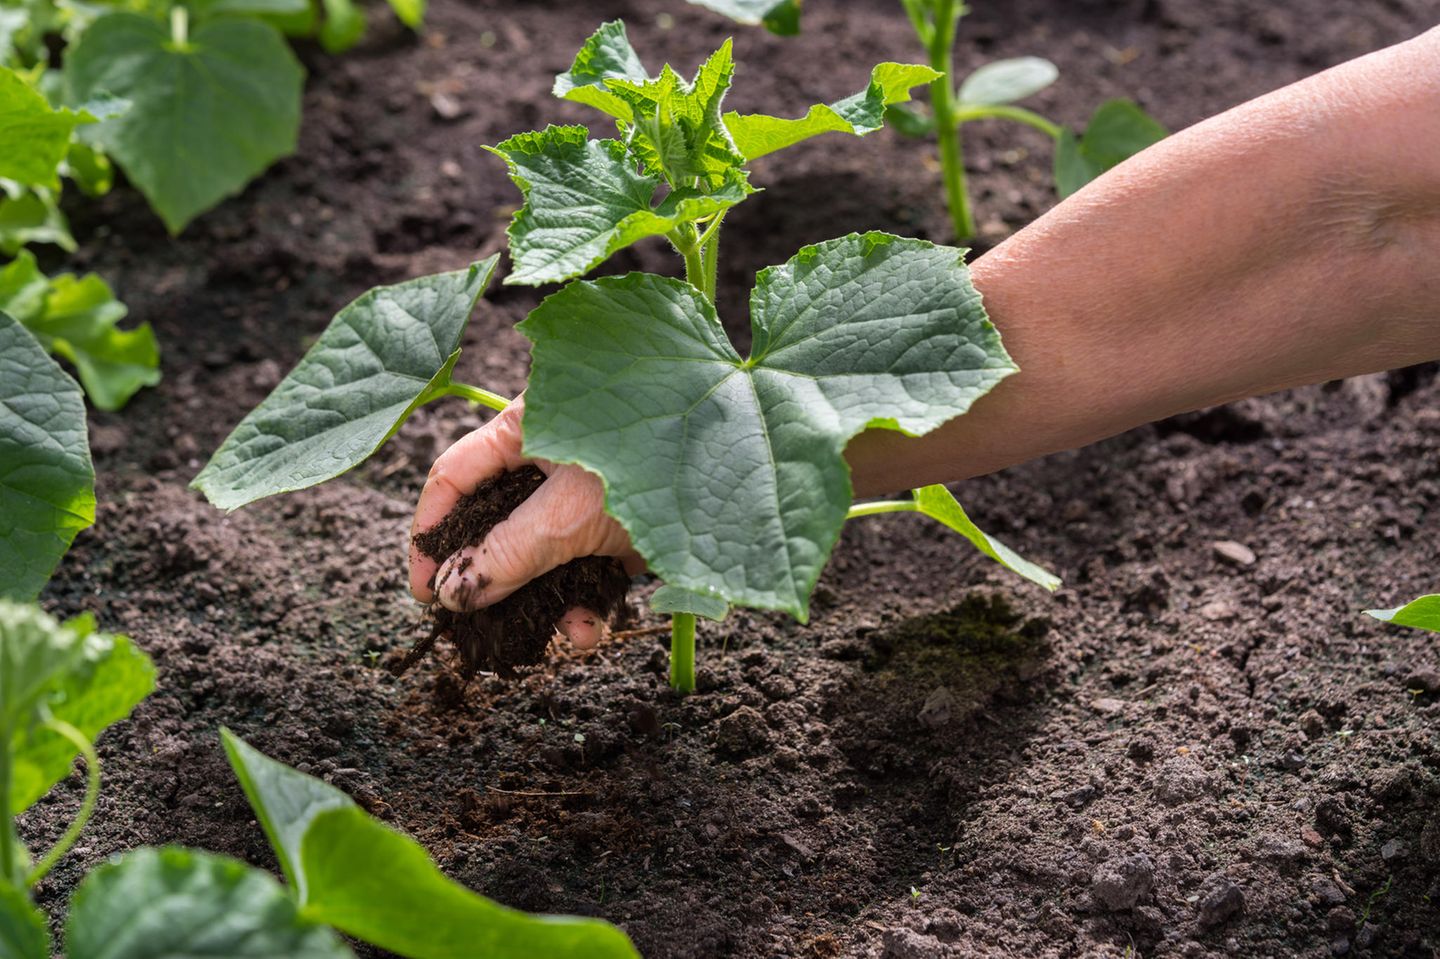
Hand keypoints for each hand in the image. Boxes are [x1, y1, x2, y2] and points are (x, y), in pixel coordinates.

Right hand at [408, 397, 642, 648]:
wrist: (755, 478)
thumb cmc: (659, 463)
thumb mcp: (569, 514)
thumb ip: (506, 554)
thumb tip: (450, 593)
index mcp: (528, 423)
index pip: (455, 477)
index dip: (431, 534)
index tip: (423, 593)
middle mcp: (557, 452)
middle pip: (501, 521)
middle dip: (494, 580)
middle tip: (479, 630)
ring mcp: (594, 490)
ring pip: (548, 552)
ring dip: (545, 601)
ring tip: (553, 639)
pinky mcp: (629, 522)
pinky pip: (592, 564)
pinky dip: (588, 598)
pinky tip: (591, 629)